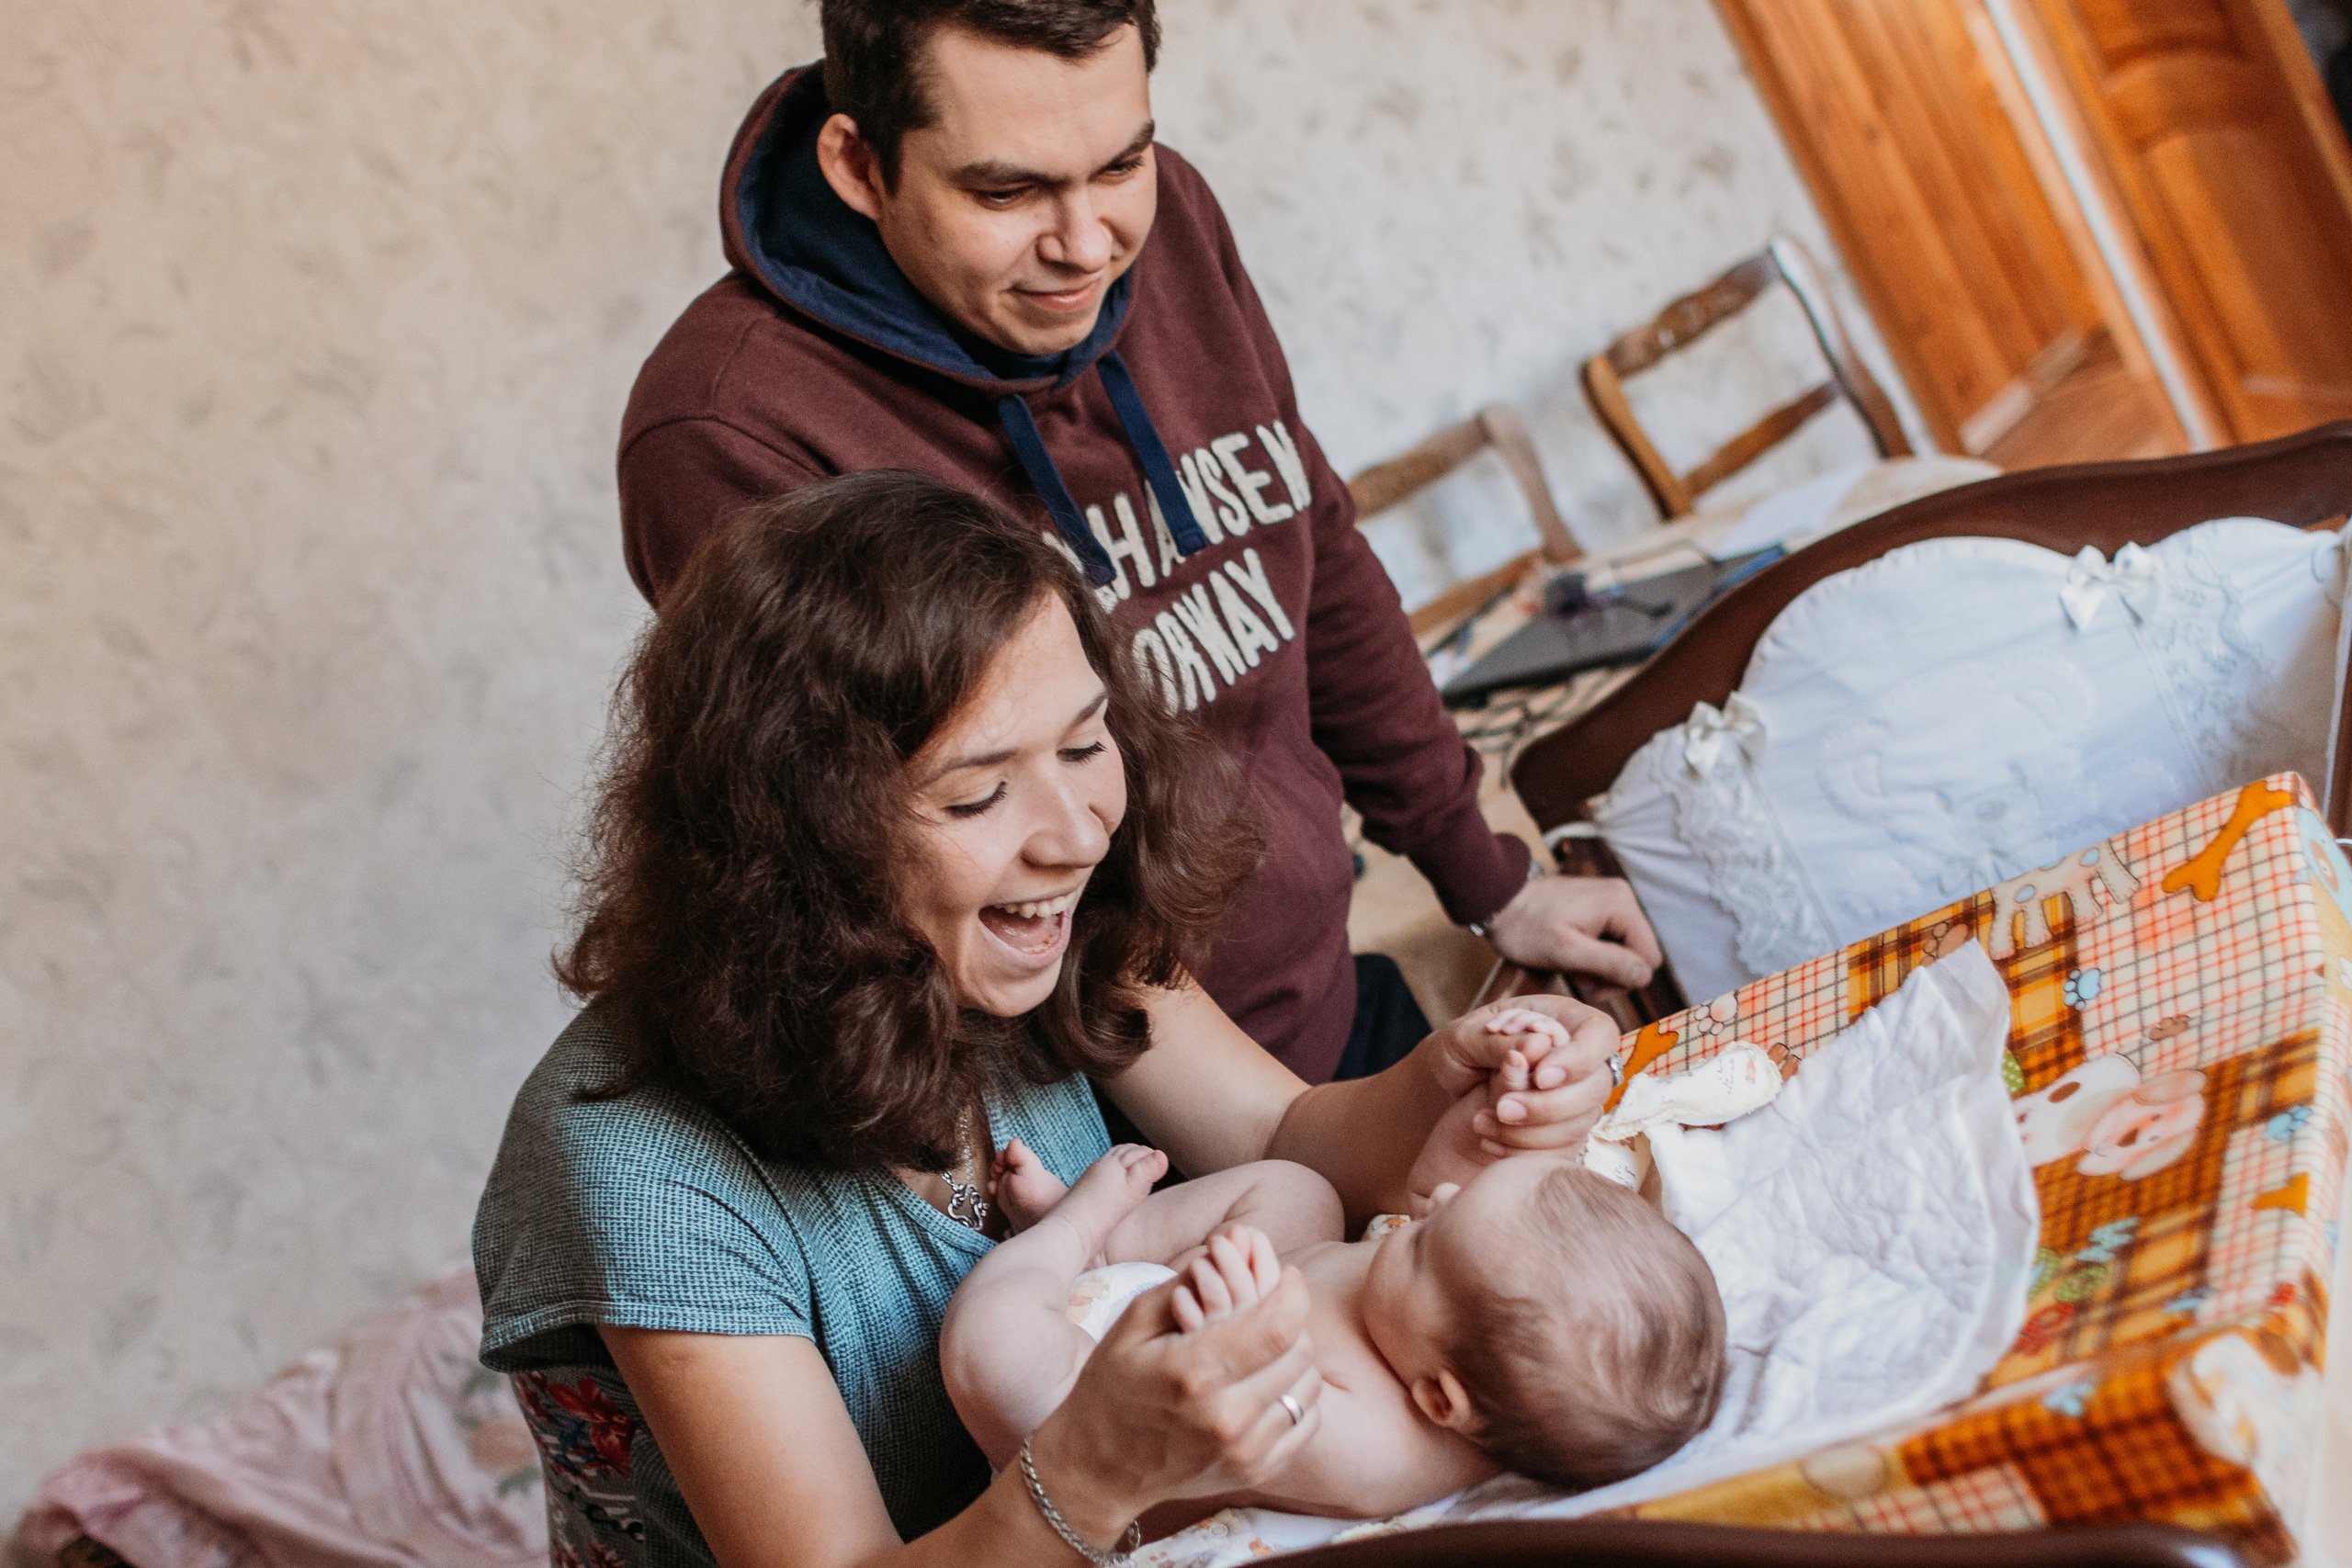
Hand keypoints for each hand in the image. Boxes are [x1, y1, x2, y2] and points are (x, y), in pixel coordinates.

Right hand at [1024, 1228, 1322, 1535]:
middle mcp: (1226, 1416)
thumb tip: (1233, 1244)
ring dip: (1294, 1357)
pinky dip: (1294, 1396)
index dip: (1292, 1291)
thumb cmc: (1111, 1387)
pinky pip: (1306, 1421)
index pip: (1278, 1324)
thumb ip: (1186, 1281)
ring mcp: (1244, 1450)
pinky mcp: (1256, 1471)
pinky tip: (1265, 1385)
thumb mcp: (1133, 1323)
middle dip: (1290, 1319)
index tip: (1287, 1276)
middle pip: (1300, 1350)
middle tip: (1266, 1310)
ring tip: (1261, 1348)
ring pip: (1308, 1385)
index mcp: (1194, 1371)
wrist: (1100, 1470)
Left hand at [1403, 1001, 1615, 1209]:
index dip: (1578, 1059)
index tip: (1539, 1078)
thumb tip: (1540, 1044)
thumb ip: (1500, 1041)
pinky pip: (1561, 1149)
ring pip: (1582, 1122)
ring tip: (1484, 1122)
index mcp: (1563, 1019)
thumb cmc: (1459, 1048)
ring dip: (1535, 1130)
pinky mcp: (1562, 1131)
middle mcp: (1578, 1059)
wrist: (1444, 1084)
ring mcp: (1575, 1097)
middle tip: (1504, 1108)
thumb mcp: (1466, 1036)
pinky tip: (1489, 1142)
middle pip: (1598, 1084)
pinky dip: (1524, 1150)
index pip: (1600, 1033)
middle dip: (1552, 1104)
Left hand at [1484, 874, 1660, 988]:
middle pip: (1638, 957)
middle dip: (1609, 975)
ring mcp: (1612, 903)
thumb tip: (1645, 976)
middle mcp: (1624, 899)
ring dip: (1599, 968)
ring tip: (1568, 965)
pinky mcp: (1599, 909)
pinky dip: (1593, 957)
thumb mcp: (1565, 951)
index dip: (1623, 981)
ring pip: (1624, 953)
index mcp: (1622, 905)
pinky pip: (1610, 943)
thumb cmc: (1525, 927)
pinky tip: (1569, 956)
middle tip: (1574, 976)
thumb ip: (1609, 963)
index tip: (1587, 983)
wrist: (1498, 900)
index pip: (1649, 960)